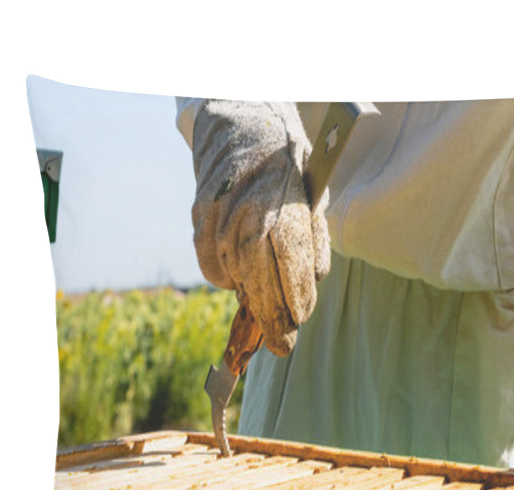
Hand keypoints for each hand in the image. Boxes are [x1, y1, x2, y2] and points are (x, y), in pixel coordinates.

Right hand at [191, 100, 330, 355]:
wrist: (241, 121)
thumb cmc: (287, 161)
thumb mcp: (314, 190)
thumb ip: (314, 236)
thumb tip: (313, 280)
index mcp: (282, 197)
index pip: (288, 258)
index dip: (294, 295)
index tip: (301, 320)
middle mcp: (246, 206)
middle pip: (257, 274)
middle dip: (272, 315)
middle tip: (283, 345)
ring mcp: (217, 211)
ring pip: (233, 272)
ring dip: (253, 301)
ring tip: (270, 320)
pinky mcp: (199, 215)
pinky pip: (210, 264)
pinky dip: (226, 281)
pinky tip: (242, 284)